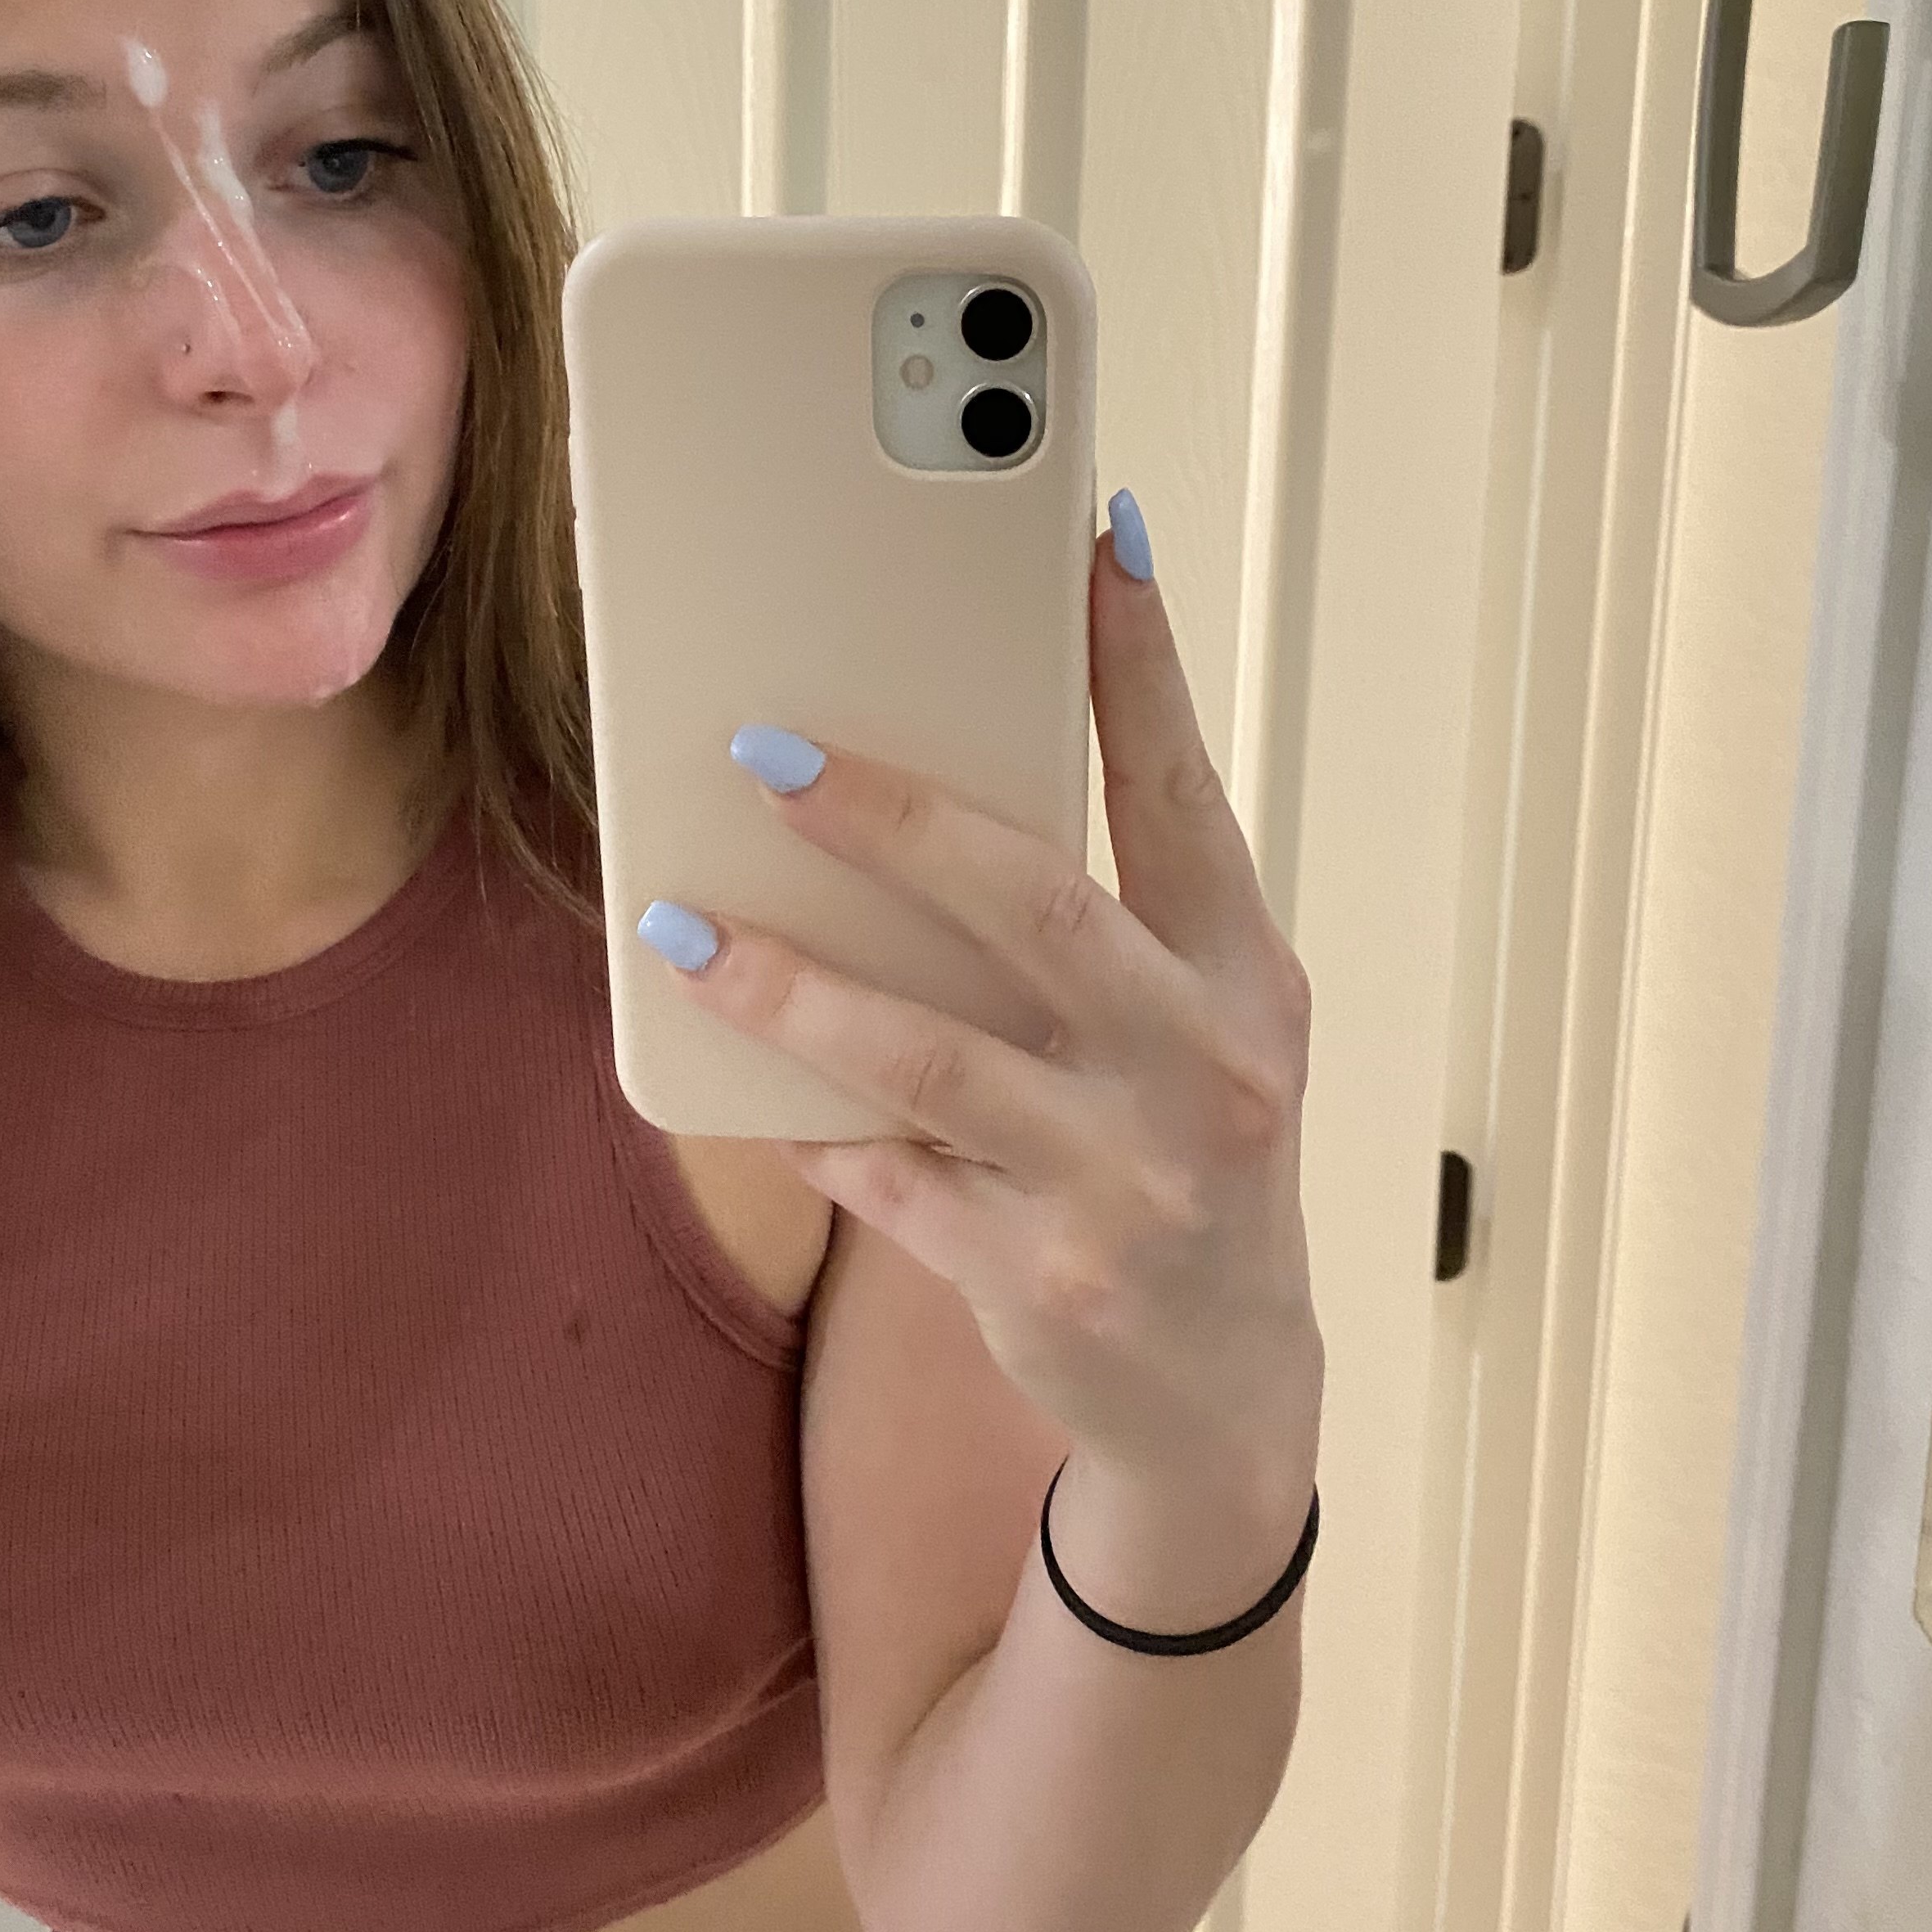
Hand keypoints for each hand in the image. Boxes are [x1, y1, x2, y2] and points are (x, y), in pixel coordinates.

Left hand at [635, 489, 1322, 1517]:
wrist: (1225, 1391)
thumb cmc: (1186, 1158)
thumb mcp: (1194, 1030)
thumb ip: (1108, 922)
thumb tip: (936, 783)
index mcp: (1246, 981)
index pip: (1183, 796)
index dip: (1139, 666)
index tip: (1092, 540)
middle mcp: (1202, 1072)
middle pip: (1037, 910)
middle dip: (898, 820)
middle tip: (768, 751)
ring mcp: (1124, 1182)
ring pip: (931, 1056)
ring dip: (795, 985)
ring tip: (685, 923)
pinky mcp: (1040, 1275)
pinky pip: (888, 1177)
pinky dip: (813, 1124)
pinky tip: (749, 1083)